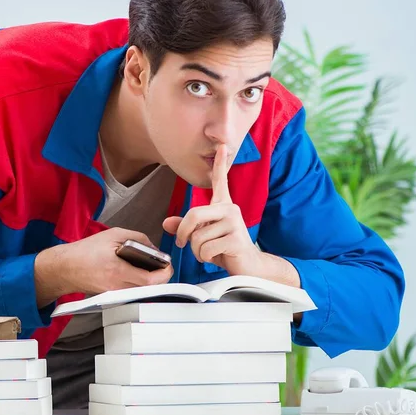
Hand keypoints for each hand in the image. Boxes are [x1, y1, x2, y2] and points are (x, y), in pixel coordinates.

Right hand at [34, 227, 173, 304]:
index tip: (168, 264)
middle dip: (160, 275)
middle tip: (162, 264)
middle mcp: (117, 287)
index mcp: (117, 271)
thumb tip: (153, 247)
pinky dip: (139, 282)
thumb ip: (137, 238)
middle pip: (150, 287)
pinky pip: (133, 291)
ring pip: (142, 290)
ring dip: (150, 279)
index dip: (164, 273)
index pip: (150, 280)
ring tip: (151, 266)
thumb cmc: (85, 251)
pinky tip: (137, 271)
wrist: (65, 268)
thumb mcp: (113, 234)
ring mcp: (115, 294)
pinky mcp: (113, 297)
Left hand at [162, 144, 260, 275]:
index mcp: (223, 206)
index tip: (223, 146)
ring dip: (197, 251)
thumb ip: (186, 228)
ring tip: (210, 252)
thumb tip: (166, 223)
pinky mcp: (236, 239)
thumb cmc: (226, 249)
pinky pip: (206, 248)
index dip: (220, 163)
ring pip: (197, 237)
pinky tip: (217, 257)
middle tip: (182, 243)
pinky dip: (206, 258)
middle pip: (193, 215)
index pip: (220, 181)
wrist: (249, 268)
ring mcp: (234, 223)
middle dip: (183, 233)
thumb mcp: (203, 236)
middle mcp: (230, 210)